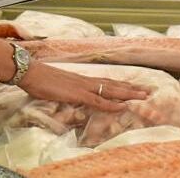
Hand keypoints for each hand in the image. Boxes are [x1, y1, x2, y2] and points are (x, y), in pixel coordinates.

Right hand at [18, 61, 150, 111]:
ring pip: (111, 91)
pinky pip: (98, 101)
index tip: (136, 87)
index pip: (107, 82)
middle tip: (149, 91)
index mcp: (83, 80)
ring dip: (128, 93)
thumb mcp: (58, 87)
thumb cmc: (41, 80)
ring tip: (143, 96)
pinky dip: (111, 104)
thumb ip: (69, 91)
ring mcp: (83, 87)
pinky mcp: (77, 94)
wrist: (31, 72)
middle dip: (132, 88)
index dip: (122, 85)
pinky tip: (122, 106)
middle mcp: (87, 81)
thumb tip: (74, 95)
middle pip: (114, 85)